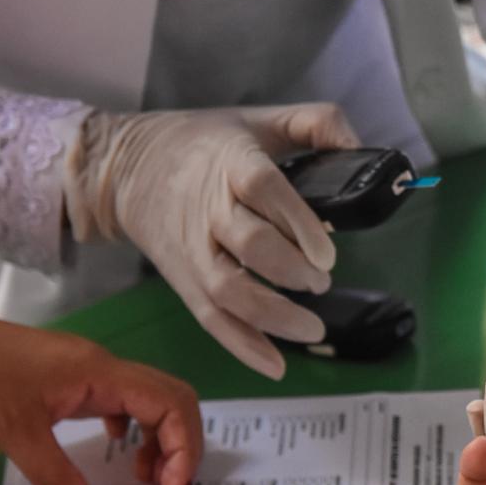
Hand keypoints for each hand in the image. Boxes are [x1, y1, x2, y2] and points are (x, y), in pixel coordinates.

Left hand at [0, 282, 201, 484]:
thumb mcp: (14, 434)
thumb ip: (56, 479)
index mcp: (101, 373)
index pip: (171, 405)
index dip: (183, 451)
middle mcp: (103, 368)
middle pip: (171, 400)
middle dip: (180, 448)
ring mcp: (87, 372)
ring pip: (147, 402)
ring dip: (158, 441)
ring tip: (141, 480)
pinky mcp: (69, 379)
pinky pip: (120, 402)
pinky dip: (131, 431)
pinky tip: (113, 451)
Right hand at [64, 103, 359, 379]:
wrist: (123, 167)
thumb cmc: (204, 143)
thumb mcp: (259, 119)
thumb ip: (316, 124)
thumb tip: (362, 149)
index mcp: (231, 161)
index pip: (264, 189)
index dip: (298, 222)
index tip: (327, 253)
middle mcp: (208, 208)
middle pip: (249, 244)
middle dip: (291, 271)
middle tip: (321, 283)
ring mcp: (193, 250)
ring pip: (229, 290)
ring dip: (272, 316)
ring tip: (312, 329)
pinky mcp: (184, 280)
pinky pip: (211, 319)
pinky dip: (242, 345)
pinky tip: (276, 365)